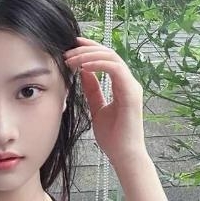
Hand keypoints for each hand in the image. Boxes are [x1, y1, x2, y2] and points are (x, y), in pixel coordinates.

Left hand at [63, 36, 147, 162]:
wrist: (123, 155)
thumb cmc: (113, 137)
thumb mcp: (97, 108)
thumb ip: (92, 90)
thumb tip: (83, 72)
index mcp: (121, 86)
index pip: (107, 59)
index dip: (90, 49)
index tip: (73, 45)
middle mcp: (128, 83)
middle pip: (109, 54)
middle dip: (87, 48)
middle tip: (68, 50)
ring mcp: (131, 87)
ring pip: (112, 58)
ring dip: (89, 55)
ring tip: (71, 59)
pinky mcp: (131, 93)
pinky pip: (115, 69)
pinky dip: (98, 65)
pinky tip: (83, 67)